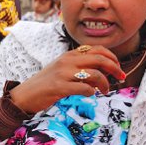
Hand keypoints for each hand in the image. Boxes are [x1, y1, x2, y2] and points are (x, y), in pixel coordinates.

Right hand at [9, 45, 124, 114]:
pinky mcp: (59, 87)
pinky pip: (84, 88)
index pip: (97, 49)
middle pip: (100, 59)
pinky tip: (89, 94)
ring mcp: (63, 73)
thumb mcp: (62, 69)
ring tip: (104, 91)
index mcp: (69, 55)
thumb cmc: (45, 84)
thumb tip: (102, 73)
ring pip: (94, 74)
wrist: (24, 95)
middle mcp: (67, 61)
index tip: (118, 67)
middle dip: (115, 69)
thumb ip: (80, 67)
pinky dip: (91, 92)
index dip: (112, 57)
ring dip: (104, 84)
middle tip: (121, 78)